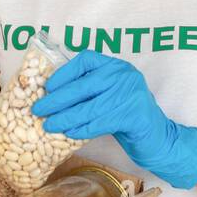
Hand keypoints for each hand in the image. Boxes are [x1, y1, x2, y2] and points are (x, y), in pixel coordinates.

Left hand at [32, 50, 196, 188]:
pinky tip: (68, 133)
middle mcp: (124, 75)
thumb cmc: (127, 115)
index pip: (86, 59)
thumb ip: (89, 89)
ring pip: (89, 107)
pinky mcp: (134, 115)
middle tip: (38, 109)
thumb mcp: (110, 94)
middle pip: (83, 85)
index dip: (64, 72)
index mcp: (117, 66)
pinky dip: (81, 129)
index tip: (48, 86)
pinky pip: (100, 122)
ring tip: (48, 125)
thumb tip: (51, 92)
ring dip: (65, 117)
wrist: (158, 137)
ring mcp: (131, 94)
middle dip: (57, 99)